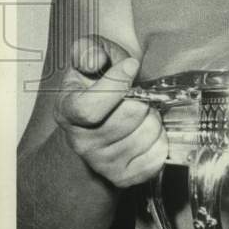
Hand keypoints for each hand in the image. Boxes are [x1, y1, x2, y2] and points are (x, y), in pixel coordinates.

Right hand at [54, 35, 166, 187]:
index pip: (90, 107)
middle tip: (137, 95)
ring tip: (140, 114)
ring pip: (148, 132)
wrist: (96, 129)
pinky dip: (161, 138)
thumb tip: (95, 61)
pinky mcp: (125, 177)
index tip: (131, 66)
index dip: (116, 85)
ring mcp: (103, 163)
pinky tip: (146, 132)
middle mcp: (81, 142)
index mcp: (67, 112)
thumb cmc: (95, 89)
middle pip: (130, 115)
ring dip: (153, 117)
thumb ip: (88, 50)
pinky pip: (158, 153)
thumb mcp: (88, 60)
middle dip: (142, 97)